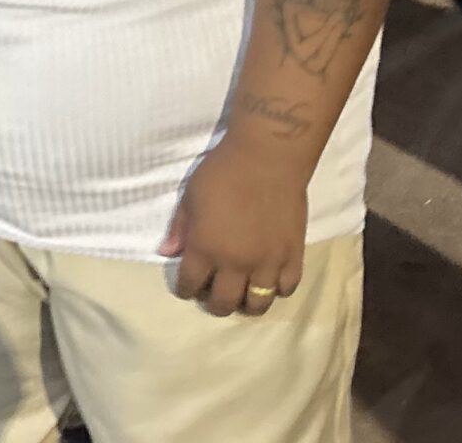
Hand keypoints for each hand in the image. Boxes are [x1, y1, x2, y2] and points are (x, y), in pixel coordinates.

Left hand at [160, 140, 308, 318]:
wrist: (268, 157)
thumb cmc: (223, 171)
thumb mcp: (190, 196)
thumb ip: (179, 228)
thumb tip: (167, 253)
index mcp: (206, 248)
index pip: (189, 285)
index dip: (185, 288)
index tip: (187, 284)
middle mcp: (236, 263)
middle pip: (222, 304)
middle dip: (213, 302)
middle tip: (214, 290)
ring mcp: (268, 263)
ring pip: (257, 305)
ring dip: (246, 303)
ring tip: (242, 292)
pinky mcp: (293, 255)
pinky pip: (287, 288)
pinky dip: (277, 289)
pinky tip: (269, 278)